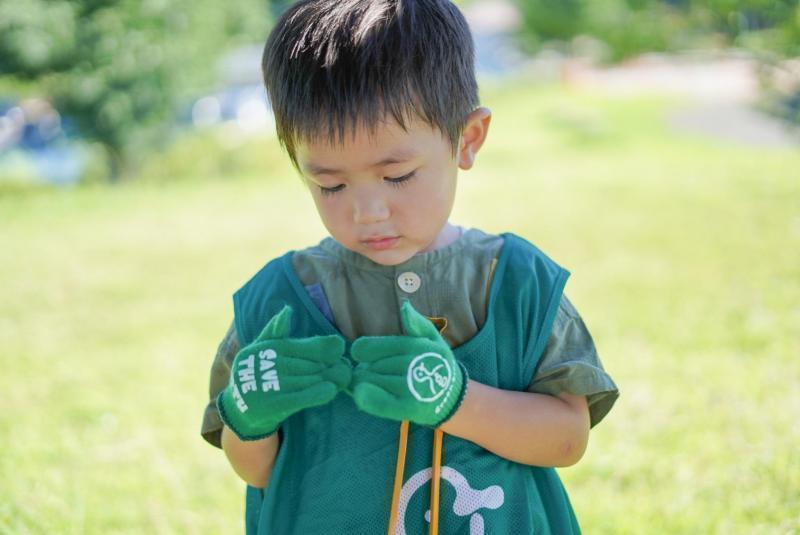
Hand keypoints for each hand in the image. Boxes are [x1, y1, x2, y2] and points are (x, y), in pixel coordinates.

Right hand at [217, 305, 349, 439]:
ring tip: (343, 378)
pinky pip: (301, 397)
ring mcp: (269, 385)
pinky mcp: (272, 405)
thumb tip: (287, 311)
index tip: (339, 349)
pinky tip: (330, 390)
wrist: (238, 410)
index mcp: (270, 348)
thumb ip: (275, 331)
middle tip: (346, 368)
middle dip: (330, 366)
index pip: (304, 346)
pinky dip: (317, 394)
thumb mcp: (259, 350)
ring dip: (329, 379)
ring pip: (309, 380)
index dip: (324, 348)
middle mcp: (269, 364)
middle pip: (311, 364)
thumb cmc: (255, 373)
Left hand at [350, 301, 466, 426]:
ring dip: (365, 385)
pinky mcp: (409, 408)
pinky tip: (362, 395)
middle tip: (374, 373)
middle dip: (365, 370)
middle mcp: (414, 365)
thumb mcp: (433, 339)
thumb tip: (404, 306)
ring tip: (376, 385)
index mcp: (416, 346)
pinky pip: (379, 402)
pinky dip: (366, 399)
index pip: (369, 347)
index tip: (363, 356)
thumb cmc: (436, 364)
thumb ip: (418, 324)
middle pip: (369, 366)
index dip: (362, 352)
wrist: (453, 397)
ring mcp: (412, 388)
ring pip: (371, 383)